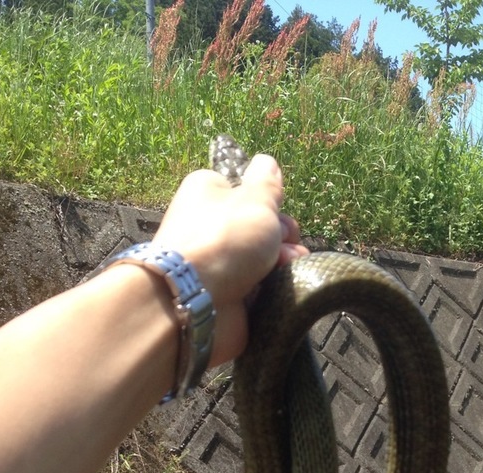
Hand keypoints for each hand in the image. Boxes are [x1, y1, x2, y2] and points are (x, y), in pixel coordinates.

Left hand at [152, 153, 308, 366]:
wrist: (193, 298)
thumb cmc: (225, 238)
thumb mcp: (254, 198)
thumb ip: (267, 182)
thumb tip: (267, 163)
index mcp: (209, 192)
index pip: (247, 192)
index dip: (271, 204)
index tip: (282, 217)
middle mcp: (209, 224)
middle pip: (258, 228)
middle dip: (282, 238)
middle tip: (289, 248)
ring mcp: (216, 262)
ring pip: (262, 259)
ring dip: (282, 264)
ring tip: (288, 270)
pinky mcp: (223, 294)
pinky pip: (256, 287)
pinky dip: (270, 288)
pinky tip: (279, 290)